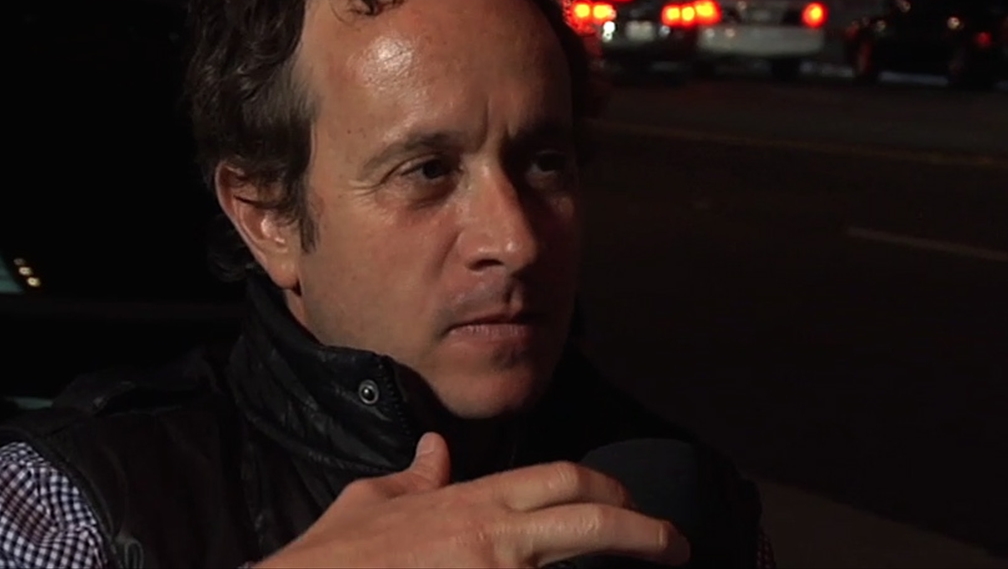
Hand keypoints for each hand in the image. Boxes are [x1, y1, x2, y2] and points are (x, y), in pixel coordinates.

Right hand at [255, 432, 689, 568]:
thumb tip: (434, 451)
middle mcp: (494, 538)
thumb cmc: (334, 557)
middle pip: (590, 522)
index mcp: (472, 503)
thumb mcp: (373, 502)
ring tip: (651, 567)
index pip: (560, 481)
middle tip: (673, 544)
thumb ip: (414, 476)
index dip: (606, 489)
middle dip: (644, 532)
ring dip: (615, 568)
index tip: (630, 502)